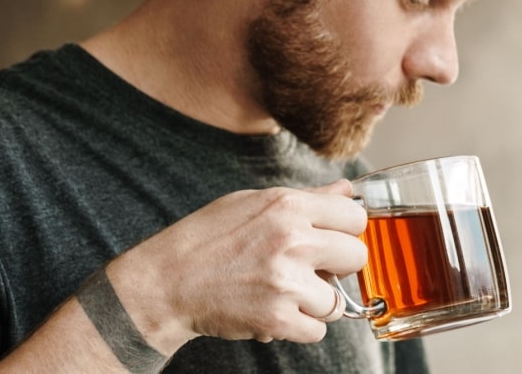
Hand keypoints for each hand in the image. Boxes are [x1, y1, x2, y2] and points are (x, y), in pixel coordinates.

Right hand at [106, 179, 367, 351]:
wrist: (165, 283)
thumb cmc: (207, 239)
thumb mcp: (254, 203)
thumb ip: (307, 198)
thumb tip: (347, 191)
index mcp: (288, 206)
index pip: (356, 217)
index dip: (345, 232)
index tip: (331, 240)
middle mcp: (292, 241)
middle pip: (357, 257)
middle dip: (338, 267)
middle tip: (312, 270)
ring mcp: (286, 282)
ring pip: (337, 300)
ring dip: (316, 302)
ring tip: (285, 293)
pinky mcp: (277, 319)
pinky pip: (317, 330)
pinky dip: (299, 327)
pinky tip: (275, 311)